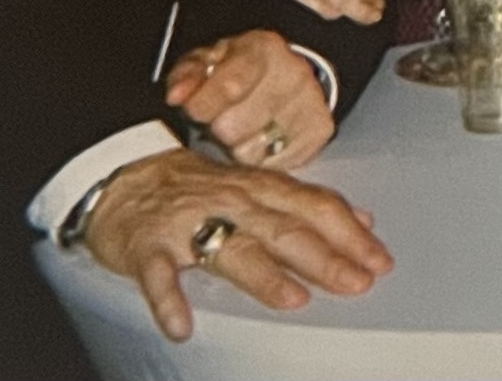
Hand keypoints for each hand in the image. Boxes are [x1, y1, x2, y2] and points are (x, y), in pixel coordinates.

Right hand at [84, 148, 392, 342]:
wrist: (121, 176)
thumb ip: (308, 205)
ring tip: (293, 300)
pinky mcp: (147, 245)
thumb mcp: (258, 187)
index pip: (314, 206)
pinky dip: (169, 300)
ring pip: (230, 248)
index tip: (380, 260)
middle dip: (323, 256)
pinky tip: (182, 326)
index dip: (350, 232)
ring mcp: (188, 222)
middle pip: (283, 228)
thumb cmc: (197, 188)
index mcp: (261, 187)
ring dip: (263, 275)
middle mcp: (231, 200)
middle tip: (356, 282)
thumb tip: (363, 220)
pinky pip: (159, 274)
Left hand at [165, 29, 333, 168]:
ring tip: (243, 131)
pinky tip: (262, 142)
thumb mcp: (208, 62)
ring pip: (255, 151)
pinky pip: (277, 164)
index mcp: (263, 48)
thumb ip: (187, 76)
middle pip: (236, 127)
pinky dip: (264, 159)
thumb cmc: (238, 70)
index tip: (196, 112)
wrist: (285, 74)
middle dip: (221, 130)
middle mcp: (293, 72)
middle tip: (224, 120)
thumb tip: (177, 95)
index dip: (203, 107)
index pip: (230, 87)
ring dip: (241, 148)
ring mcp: (311, 101)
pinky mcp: (320, 129)